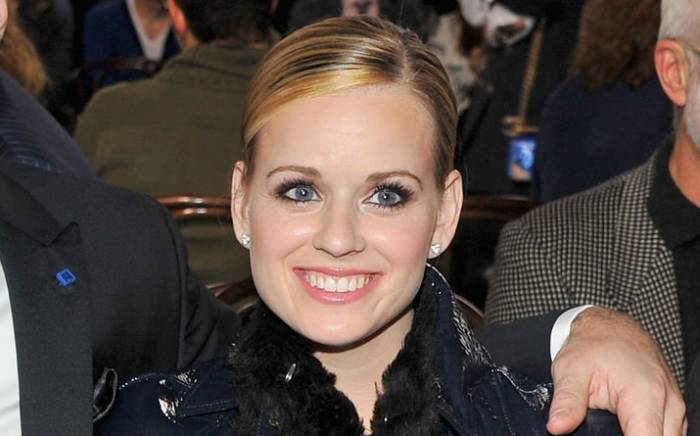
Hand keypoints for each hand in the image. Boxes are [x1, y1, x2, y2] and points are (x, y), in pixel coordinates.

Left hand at [547, 307, 686, 434]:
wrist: (609, 326)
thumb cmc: (592, 344)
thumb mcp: (570, 370)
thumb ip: (567, 402)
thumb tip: (557, 427)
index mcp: (644, 394)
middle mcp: (667, 400)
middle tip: (603, 429)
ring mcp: (674, 404)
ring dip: (642, 435)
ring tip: (614, 424)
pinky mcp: (673, 406)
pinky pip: (668, 430)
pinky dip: (649, 431)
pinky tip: (627, 425)